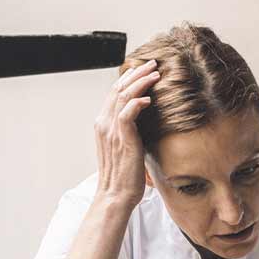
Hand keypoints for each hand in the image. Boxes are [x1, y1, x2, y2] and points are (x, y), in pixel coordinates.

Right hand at [93, 59, 158, 207]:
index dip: (129, 78)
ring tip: (156, 74)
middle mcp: (104, 124)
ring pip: (123, 96)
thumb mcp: (125, 147)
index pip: (114, 92)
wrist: (116, 195)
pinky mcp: (122, 139)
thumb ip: (129, 130)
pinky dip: (138, 102)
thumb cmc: (124, 174)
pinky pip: (127, 113)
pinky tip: (149, 99)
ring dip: (141, 82)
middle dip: (137, 73)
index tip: (144, 69)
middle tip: (152, 64)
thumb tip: (143, 120)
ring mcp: (111, 131)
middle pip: (118, 88)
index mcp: (103, 124)